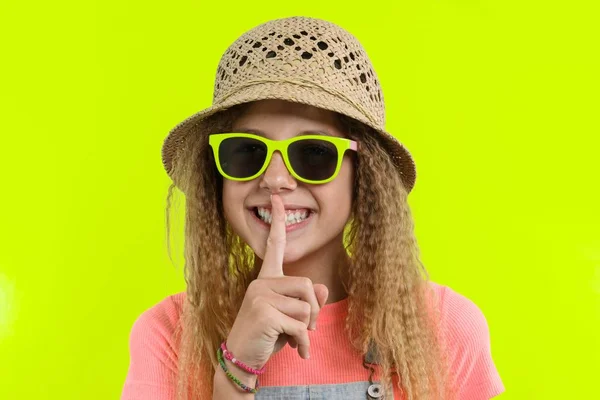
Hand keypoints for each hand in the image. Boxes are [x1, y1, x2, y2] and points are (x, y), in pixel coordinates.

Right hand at [225, 193, 328, 368]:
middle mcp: (260, 282)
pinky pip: (300, 325)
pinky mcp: (263, 312)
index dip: (278, 221)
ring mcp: (259, 296)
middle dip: (313, 312)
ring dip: (307, 329)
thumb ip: (307, 302)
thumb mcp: (290, 317)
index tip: (277, 198)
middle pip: (306, 285)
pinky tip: (298, 352)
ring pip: (306, 306)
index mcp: (266, 278)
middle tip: (306, 329)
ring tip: (295, 339)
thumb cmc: (267, 336)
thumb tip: (322, 289)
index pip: (274, 245)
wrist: (242, 359)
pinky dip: (304, 342)